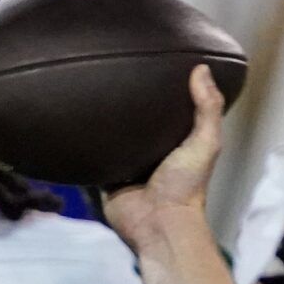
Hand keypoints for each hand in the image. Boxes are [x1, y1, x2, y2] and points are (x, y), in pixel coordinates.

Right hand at [104, 64, 225, 250]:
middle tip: (113, 69)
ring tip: (90, 87)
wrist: (157, 222)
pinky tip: (75, 118)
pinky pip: (93, 155)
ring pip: (114, 136)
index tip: (154, 61)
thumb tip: (202, 68)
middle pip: (138, 121)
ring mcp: (127, 163)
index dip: (165, 89)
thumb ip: (208, 109)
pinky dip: (86, 142)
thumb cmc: (186, 185)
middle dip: (129, 102)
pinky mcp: (105, 175)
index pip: (170, 109)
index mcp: (177, 142)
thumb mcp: (205, 143)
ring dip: (105, 121)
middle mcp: (152, 151)